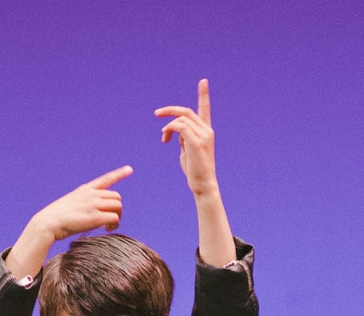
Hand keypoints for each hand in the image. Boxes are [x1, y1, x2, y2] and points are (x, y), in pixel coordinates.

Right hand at [32, 166, 132, 239]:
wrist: (48, 222)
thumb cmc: (56, 217)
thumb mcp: (70, 204)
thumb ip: (83, 204)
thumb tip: (92, 214)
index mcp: (85, 190)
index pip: (106, 179)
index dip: (119, 174)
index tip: (130, 169)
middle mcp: (92, 195)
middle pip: (117, 197)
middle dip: (117, 209)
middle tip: (110, 221)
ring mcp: (94, 205)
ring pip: (118, 207)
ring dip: (117, 217)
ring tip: (109, 226)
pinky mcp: (95, 218)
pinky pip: (114, 218)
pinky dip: (114, 225)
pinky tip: (107, 229)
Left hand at [154, 79, 217, 196]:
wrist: (203, 185)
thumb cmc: (194, 170)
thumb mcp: (187, 150)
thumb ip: (183, 137)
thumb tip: (174, 131)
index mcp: (206, 131)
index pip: (205, 109)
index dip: (204, 95)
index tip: (203, 81)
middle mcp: (207, 131)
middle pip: (186, 111)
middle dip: (170, 110)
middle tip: (156, 114)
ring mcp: (203, 136)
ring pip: (181, 119)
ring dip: (168, 127)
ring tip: (164, 138)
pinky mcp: (196, 142)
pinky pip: (179, 127)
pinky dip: (169, 130)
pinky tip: (165, 140)